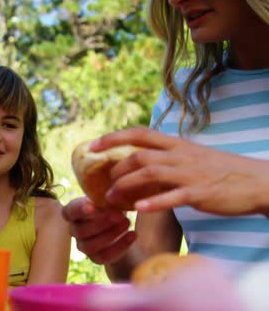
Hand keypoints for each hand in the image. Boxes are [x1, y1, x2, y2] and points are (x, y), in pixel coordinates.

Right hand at [62, 197, 135, 263]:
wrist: (121, 224)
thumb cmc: (111, 205)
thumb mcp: (108, 197)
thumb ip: (106, 194)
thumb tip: (114, 189)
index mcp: (74, 213)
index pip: (68, 212)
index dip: (78, 210)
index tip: (92, 205)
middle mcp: (75, 230)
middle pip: (80, 231)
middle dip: (101, 223)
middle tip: (119, 214)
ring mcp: (84, 246)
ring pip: (90, 246)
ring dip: (110, 235)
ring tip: (127, 223)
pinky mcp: (96, 258)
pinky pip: (104, 257)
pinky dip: (120, 246)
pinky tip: (133, 235)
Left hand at [92, 127, 268, 215]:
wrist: (257, 181)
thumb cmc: (221, 171)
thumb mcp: (191, 157)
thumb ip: (166, 158)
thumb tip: (139, 165)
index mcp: (176, 145)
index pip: (139, 134)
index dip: (113, 137)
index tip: (91, 145)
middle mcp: (180, 155)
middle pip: (139, 156)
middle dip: (115, 170)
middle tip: (103, 186)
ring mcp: (189, 174)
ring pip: (149, 174)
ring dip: (126, 186)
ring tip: (112, 200)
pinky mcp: (199, 193)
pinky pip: (172, 197)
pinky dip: (153, 202)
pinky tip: (138, 210)